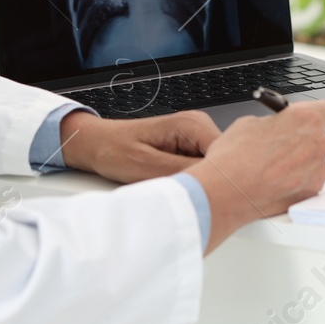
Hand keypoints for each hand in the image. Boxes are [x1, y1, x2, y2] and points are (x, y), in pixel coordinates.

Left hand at [57, 110, 218, 182]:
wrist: (97, 145)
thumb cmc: (114, 150)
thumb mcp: (146, 167)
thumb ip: (181, 174)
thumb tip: (209, 186)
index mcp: (191, 124)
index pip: (228, 154)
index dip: (222, 179)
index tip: (208, 199)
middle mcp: (198, 126)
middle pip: (224, 161)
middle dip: (210, 183)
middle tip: (188, 198)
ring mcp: (195, 137)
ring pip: (214, 168)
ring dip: (200, 183)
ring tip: (179, 192)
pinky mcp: (189, 148)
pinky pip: (202, 169)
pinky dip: (193, 181)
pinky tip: (178, 187)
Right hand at [185, 100, 324, 252]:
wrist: (225, 193)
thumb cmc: (233, 158)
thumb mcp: (251, 123)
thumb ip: (276, 123)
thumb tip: (280, 128)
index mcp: (305, 120)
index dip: (314, 115)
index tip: (304, 120)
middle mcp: (317, 144)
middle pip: (319, 138)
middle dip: (303, 140)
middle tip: (281, 146)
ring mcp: (317, 171)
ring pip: (314, 161)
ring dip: (300, 162)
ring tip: (273, 169)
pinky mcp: (311, 193)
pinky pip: (309, 181)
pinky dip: (296, 181)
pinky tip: (275, 182)